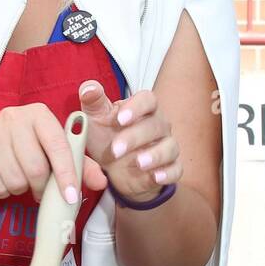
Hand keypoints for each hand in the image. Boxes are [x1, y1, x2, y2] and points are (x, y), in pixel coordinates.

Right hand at [0, 102, 108, 204]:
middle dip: (40, 186)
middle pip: (36, 168)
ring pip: (16, 180)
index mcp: (38, 114)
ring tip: (19, 179)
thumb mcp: (54, 153)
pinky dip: (3, 191)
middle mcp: (14, 118)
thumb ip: (80, 166)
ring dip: (21, 189)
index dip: (66, 173)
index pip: (57, 145)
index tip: (71, 196)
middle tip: (39, 188)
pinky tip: (2, 179)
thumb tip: (101, 182)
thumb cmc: (24, 152)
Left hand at [78, 80, 181, 202]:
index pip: (148, 99)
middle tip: (115, 150)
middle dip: (135, 137)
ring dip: (155, 155)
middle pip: (156, 125)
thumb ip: (92, 101)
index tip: (120, 119)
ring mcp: (166, 146)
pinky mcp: (169, 167)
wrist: (114, 168)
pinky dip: (168, 173)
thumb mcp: (94, 118)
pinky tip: (156, 177)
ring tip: (139, 163)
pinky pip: (176, 169)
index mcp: (142, 108)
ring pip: (170, 147)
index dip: (136, 108)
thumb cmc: (106, 137)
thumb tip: (89, 88)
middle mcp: (158, 125)